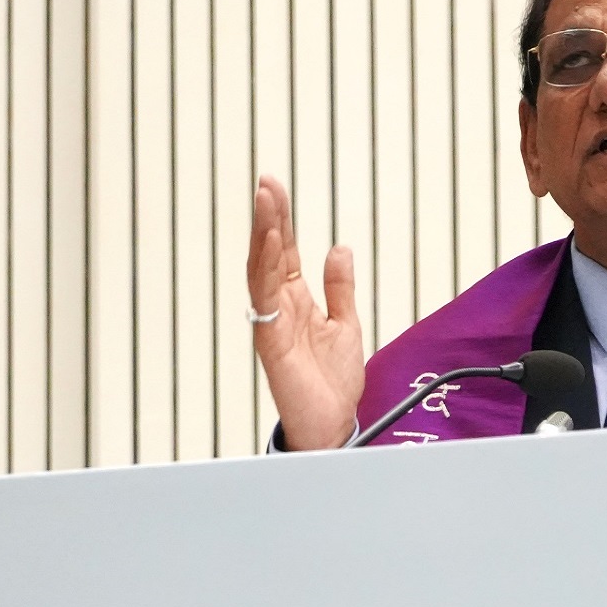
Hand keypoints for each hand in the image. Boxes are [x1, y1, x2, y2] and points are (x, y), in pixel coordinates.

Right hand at [248, 175, 364, 448]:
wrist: (333, 424)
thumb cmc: (332, 383)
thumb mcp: (345, 324)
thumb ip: (339, 288)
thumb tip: (339, 249)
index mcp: (295, 301)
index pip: (283, 252)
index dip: (280, 219)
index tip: (275, 187)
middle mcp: (279, 308)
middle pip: (267, 254)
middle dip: (267, 217)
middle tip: (267, 182)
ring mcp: (272, 323)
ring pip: (261, 271)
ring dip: (263, 234)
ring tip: (266, 200)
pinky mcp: (272, 341)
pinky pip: (265, 299)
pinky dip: (266, 268)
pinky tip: (270, 242)